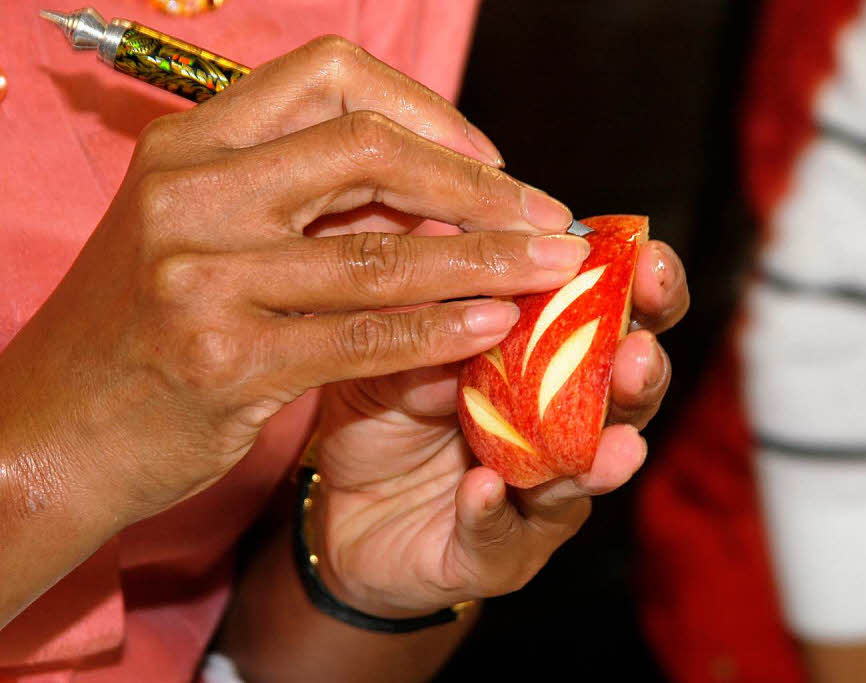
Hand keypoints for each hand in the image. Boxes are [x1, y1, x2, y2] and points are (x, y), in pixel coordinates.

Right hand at [0, 36, 584, 529]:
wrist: (50, 429)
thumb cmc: (141, 327)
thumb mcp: (204, 234)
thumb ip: (305, 201)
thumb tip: (440, 193)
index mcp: (192, 144)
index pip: (331, 74)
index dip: (427, 109)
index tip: (485, 160)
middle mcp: (190, 192)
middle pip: (369, 148)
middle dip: (478, 186)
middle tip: (548, 218)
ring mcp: (200, 275)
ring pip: (379, 253)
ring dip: (484, 260)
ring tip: (552, 270)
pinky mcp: (223, 359)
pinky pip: (361, 335)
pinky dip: (438, 330)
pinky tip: (493, 325)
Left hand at [312, 240, 686, 617]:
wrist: (343, 510)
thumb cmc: (385, 414)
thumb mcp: (399, 348)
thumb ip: (435, 311)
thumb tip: (462, 261)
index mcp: (549, 361)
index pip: (615, 318)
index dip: (642, 290)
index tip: (646, 256)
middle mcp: (562, 428)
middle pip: (625, 400)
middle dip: (641, 375)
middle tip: (639, 353)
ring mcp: (536, 496)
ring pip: (585, 479)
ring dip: (598, 457)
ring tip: (609, 443)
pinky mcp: (493, 554)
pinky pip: (500, 535)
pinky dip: (493, 512)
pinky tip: (483, 488)